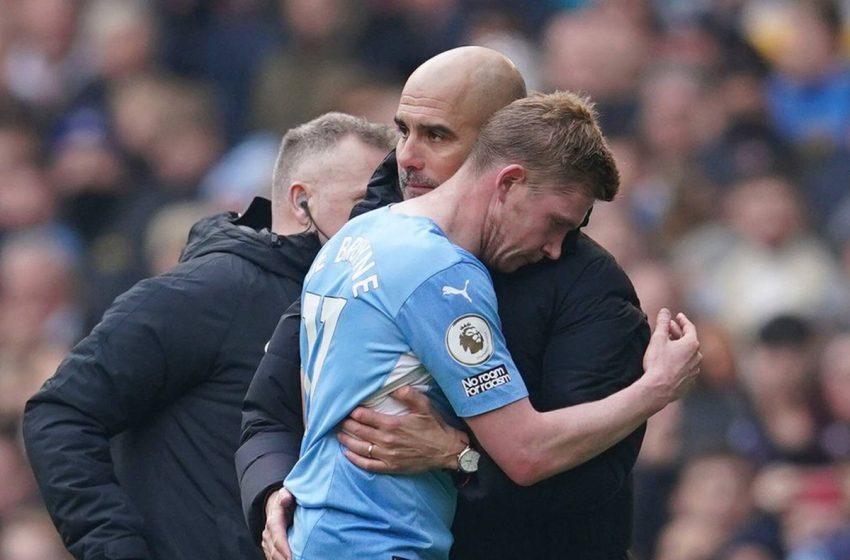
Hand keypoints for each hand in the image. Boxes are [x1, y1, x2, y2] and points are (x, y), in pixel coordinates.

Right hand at [261, 488, 294, 559]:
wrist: (274, 504)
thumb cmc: (286, 499)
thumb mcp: (286, 493)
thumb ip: (286, 495)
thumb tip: (285, 499)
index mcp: (274, 520)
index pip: (277, 537)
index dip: (284, 549)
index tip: (292, 558)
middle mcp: (268, 533)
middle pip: (275, 551)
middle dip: (285, 559)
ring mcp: (268, 542)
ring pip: (273, 557)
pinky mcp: (270, 547)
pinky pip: (274, 558)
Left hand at [337, 386, 466, 472]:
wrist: (446, 450)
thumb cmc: (435, 427)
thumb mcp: (424, 406)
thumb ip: (408, 395)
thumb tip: (394, 388)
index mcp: (392, 424)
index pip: (365, 417)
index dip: (353, 413)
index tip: (346, 409)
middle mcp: (386, 440)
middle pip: (359, 432)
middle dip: (346, 425)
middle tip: (338, 420)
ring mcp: (387, 455)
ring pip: (360, 448)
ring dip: (346, 440)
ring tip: (338, 435)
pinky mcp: (390, 467)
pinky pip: (367, 465)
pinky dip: (355, 459)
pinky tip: (348, 453)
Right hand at [640, 308, 701, 411]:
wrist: (658, 389)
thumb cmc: (658, 363)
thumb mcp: (658, 339)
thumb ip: (663, 323)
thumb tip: (665, 310)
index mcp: (691, 344)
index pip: (689, 327)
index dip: (682, 320)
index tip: (678, 316)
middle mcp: (697, 357)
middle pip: (689, 340)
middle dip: (678, 333)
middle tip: (668, 328)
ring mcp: (695, 371)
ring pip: (689, 355)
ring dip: (680, 348)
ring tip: (669, 346)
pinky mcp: (690, 382)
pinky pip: (687, 367)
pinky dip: (680, 361)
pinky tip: (671, 362)